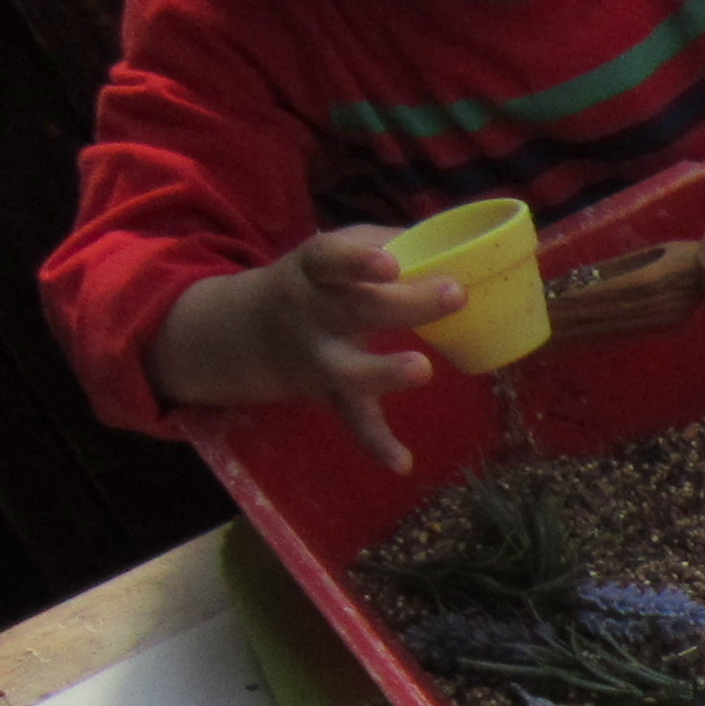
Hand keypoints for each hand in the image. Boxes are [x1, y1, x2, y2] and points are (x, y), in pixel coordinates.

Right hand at [151, 231, 458, 468]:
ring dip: (383, 372)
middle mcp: (311, 313)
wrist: (248, 329)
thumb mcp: (338, 251)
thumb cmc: (319, 280)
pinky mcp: (330, 393)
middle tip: (454, 295)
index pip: (329, 260)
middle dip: (403, 304)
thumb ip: (391, 243)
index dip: (356, 261)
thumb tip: (456, 243)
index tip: (390, 263)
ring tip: (422, 369)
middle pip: (353, 309)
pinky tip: (403, 463)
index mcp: (313, 270)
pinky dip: (376, 443)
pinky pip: (353, 420)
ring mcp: (318, 358)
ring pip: (347, 368)